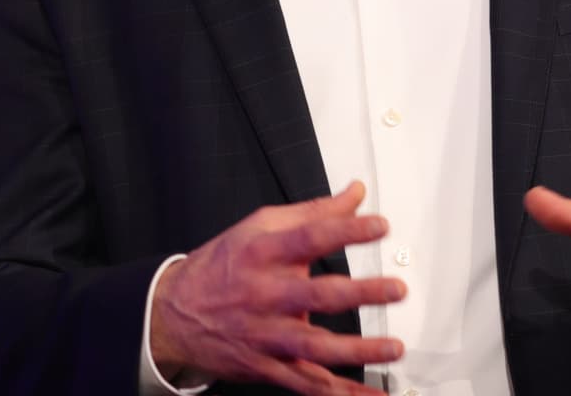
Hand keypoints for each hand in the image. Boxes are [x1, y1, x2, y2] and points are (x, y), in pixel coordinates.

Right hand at [151, 180, 407, 395]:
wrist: (173, 314)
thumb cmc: (223, 266)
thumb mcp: (260, 227)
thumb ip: (313, 212)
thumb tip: (354, 194)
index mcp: (264, 253)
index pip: (311, 237)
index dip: (347, 230)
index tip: (380, 225)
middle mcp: (266, 295)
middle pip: (318, 295)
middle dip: (361, 293)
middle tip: (396, 289)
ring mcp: (266, 335)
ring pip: (315, 347)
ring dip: (358, 350)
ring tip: (392, 348)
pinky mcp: (266, 366)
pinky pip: (307, 383)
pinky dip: (338, 392)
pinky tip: (366, 395)